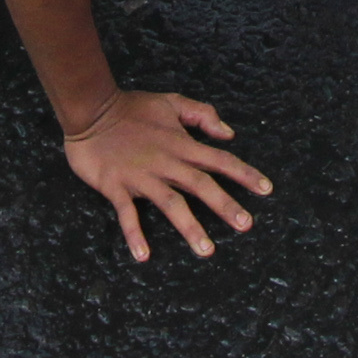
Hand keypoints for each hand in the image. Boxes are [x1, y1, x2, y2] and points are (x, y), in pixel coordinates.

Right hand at [59, 90, 270, 262]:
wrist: (92, 109)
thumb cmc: (132, 107)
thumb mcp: (171, 102)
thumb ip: (202, 115)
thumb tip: (229, 133)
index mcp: (181, 144)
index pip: (219, 159)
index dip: (244, 174)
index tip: (266, 189)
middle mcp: (166, 162)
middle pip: (202, 185)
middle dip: (225, 205)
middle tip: (245, 225)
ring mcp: (142, 176)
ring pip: (171, 204)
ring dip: (190, 227)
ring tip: (207, 250)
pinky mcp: (117, 186)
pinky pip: (127, 214)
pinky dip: (135, 234)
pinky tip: (143, 255)